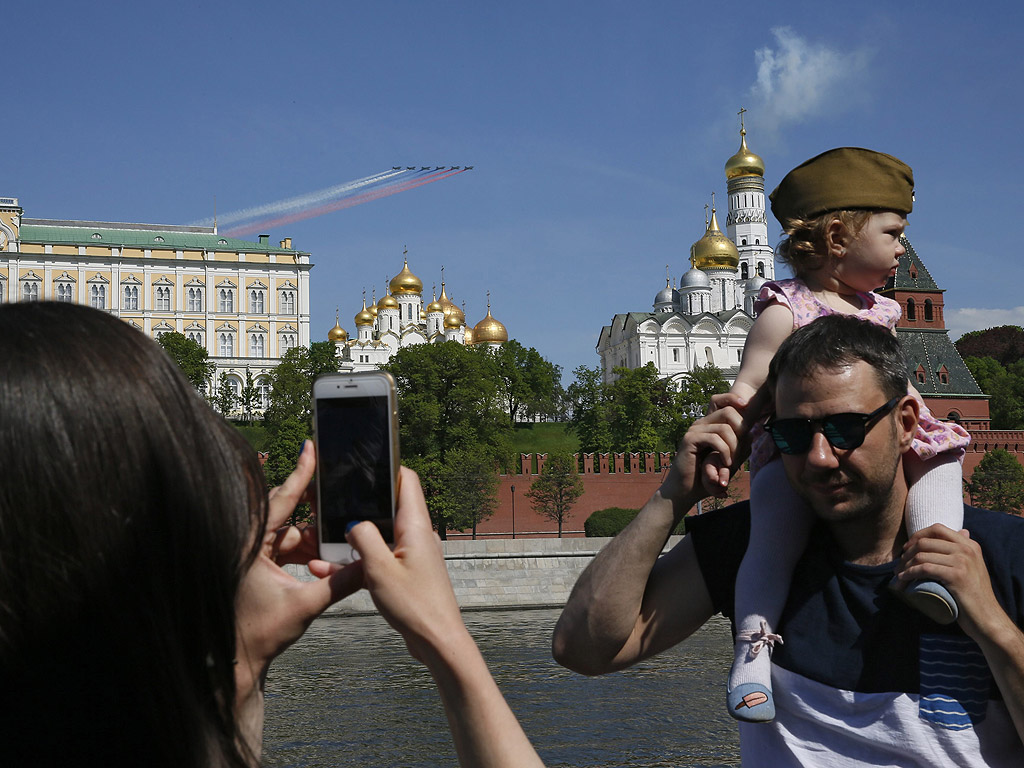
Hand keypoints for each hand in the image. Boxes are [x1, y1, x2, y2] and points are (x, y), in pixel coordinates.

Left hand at [235, 441, 363, 687]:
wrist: (241, 660)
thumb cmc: (260, 634)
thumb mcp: (305, 606)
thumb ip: (339, 584)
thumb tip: (369, 566)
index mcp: (251, 546)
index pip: (280, 501)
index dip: (299, 474)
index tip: (311, 449)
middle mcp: (249, 544)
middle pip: (286, 511)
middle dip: (313, 505)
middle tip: (337, 489)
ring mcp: (253, 554)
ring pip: (289, 531)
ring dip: (313, 535)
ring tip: (339, 535)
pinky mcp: (258, 565)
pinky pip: (286, 547)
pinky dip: (305, 549)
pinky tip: (325, 554)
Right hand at [344, 467, 468, 663]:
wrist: (437, 642)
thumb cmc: (415, 606)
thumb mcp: (379, 569)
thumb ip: (363, 538)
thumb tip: (352, 523)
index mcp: (416, 525)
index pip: (406, 480)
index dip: (386, 467)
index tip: (361, 463)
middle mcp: (417, 535)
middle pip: (388, 507)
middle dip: (359, 507)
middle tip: (331, 505)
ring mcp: (413, 554)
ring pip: (379, 536)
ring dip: (353, 540)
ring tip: (322, 545)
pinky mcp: (407, 572)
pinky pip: (379, 558)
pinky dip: (359, 561)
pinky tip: (331, 570)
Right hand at [674, 393, 750, 500]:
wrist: (686, 490)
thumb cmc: (706, 476)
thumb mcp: (727, 459)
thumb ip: (738, 447)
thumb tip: (751, 435)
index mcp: (709, 424)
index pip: (720, 400)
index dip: (733, 399)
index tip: (747, 406)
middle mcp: (701, 424)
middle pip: (728, 412)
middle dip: (741, 431)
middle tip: (740, 451)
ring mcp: (694, 430)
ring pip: (724, 428)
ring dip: (734, 447)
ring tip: (731, 463)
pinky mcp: (690, 440)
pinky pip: (715, 439)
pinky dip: (725, 452)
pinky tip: (725, 463)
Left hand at [896, 524, 1005, 640]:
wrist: (987, 618)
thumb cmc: (974, 595)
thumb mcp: (973, 566)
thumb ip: (965, 550)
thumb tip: (962, 531)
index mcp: (969, 545)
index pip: (937, 529)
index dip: (917, 536)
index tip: (907, 549)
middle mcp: (967, 549)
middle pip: (925, 542)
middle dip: (906, 554)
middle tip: (899, 566)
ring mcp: (962, 562)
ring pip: (921, 555)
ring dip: (904, 565)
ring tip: (899, 575)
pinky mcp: (956, 576)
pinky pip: (924, 569)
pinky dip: (909, 573)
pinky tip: (903, 579)